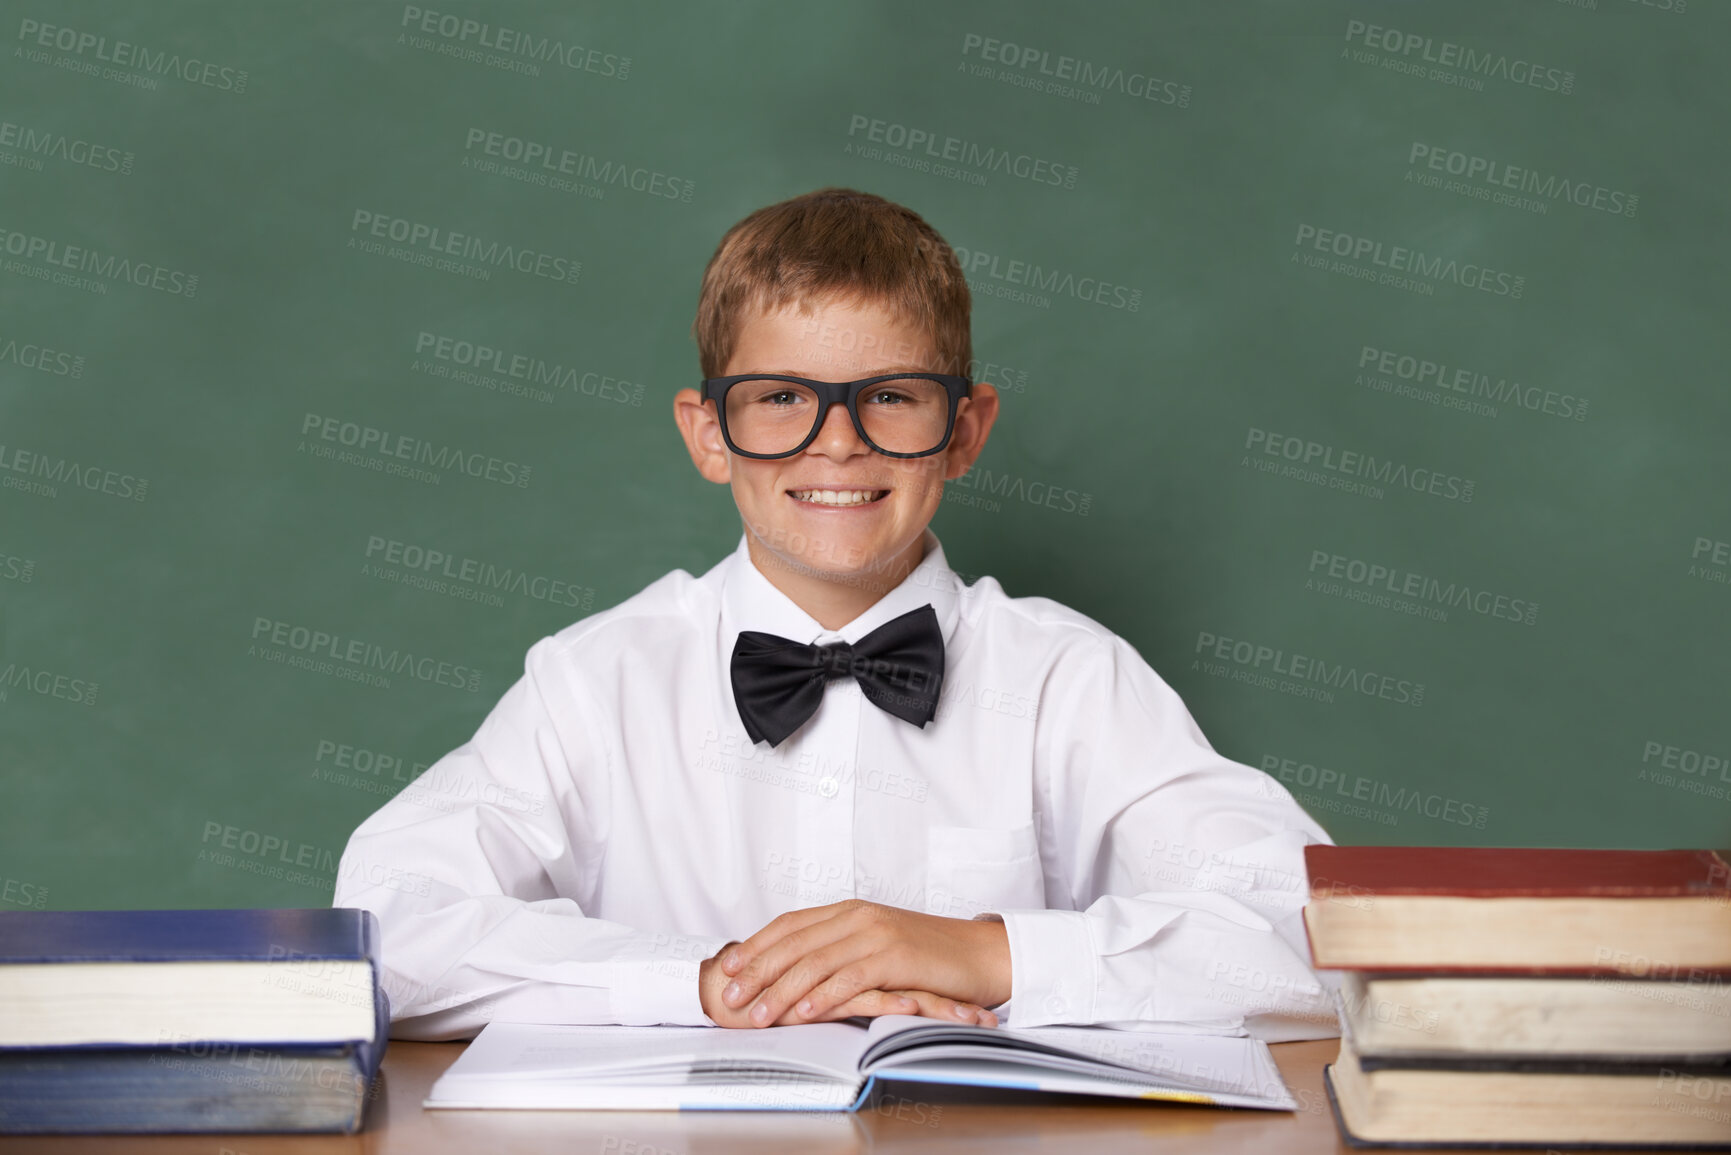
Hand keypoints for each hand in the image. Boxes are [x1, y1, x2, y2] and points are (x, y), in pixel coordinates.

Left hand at [700, 944, 990, 1027]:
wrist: (979, 954)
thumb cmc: (929, 957)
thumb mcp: (878, 946)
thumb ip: (842, 951)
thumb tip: (801, 972)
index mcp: (850, 910)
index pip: (791, 924)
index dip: (758, 944)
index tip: (730, 966)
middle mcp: (859, 916)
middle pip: (795, 942)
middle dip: (757, 971)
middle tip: (730, 996)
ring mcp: (877, 934)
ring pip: (816, 962)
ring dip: (781, 990)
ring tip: (758, 1015)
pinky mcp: (895, 956)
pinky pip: (850, 978)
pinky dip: (823, 996)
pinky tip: (803, 1013)